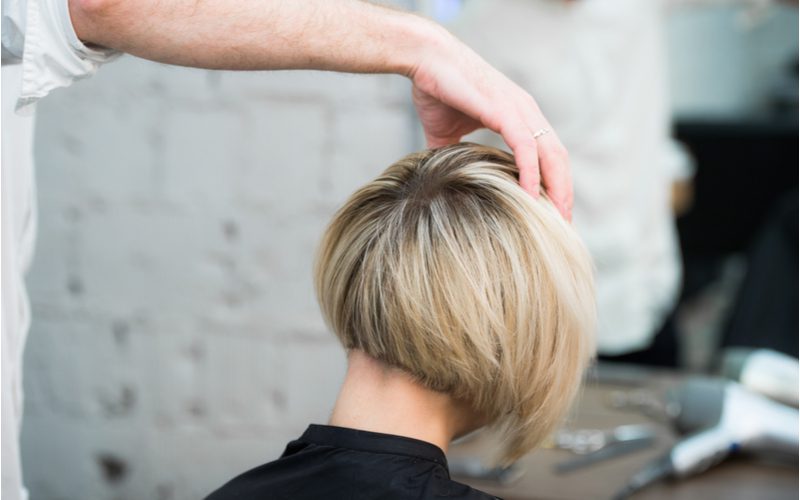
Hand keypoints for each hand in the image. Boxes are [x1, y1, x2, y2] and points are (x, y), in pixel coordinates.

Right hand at [409, 32, 571, 219]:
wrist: (426, 59)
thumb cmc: (436, 90)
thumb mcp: (447, 134)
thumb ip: (454, 156)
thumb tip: (443, 182)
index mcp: (519, 116)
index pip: (548, 155)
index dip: (555, 184)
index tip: (552, 212)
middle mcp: (527, 112)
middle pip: (559, 159)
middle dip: (563, 192)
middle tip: (563, 223)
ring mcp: (519, 110)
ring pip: (550, 154)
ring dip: (556, 188)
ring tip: (555, 216)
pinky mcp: (504, 110)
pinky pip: (526, 147)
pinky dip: (531, 173)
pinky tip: (530, 196)